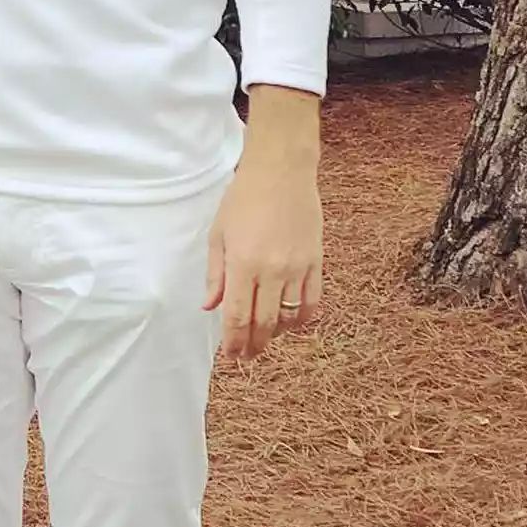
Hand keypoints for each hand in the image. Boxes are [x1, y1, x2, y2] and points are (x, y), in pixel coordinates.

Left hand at [204, 154, 322, 361]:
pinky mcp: (316, 262)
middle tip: (246, 356)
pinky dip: (302, 318)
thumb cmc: (243, 198)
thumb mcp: (218, 234)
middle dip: (254, 346)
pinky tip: (292, 323)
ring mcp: (297, 268)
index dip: (233, 342)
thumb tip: (209, 306)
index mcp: (243, 264)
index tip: (230, 355)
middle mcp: (272, 271)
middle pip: (264, 323)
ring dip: (277, 335)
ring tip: (266, 339)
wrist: (282, 171)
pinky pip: (312, 302)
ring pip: (290, 318)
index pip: (237, 317)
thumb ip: (215, 274)